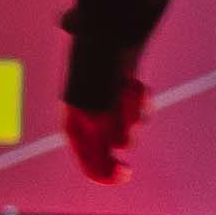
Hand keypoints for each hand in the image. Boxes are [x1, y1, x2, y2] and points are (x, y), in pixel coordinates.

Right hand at [62, 67, 148, 182]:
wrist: (111, 38)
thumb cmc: (98, 79)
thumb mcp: (98, 121)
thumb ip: (101, 153)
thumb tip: (111, 176)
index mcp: (75, 128)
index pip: (89, 164)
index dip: (107, 173)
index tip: (127, 173)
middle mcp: (89, 120)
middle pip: (116, 144)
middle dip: (124, 128)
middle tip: (121, 108)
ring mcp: (107, 107)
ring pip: (131, 127)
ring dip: (133, 110)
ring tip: (127, 88)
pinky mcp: (122, 95)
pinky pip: (139, 110)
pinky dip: (140, 99)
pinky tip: (135, 84)